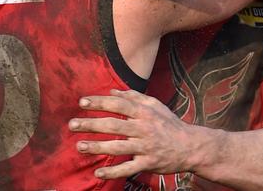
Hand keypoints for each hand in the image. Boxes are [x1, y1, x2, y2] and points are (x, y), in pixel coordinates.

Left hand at [69, 89, 194, 178]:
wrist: (191, 146)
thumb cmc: (170, 124)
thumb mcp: (155, 105)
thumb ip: (134, 97)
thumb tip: (113, 91)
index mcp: (144, 112)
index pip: (118, 104)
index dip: (100, 102)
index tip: (82, 102)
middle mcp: (144, 128)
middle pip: (113, 125)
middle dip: (91, 124)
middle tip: (72, 124)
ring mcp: (146, 147)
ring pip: (117, 147)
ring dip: (97, 147)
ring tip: (79, 146)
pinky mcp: (148, 163)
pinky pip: (128, 168)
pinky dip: (113, 171)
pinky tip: (97, 172)